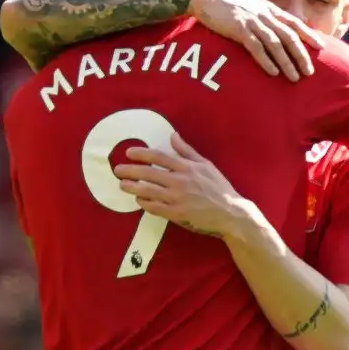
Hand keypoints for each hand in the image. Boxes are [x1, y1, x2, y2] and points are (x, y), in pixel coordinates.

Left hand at [114, 132, 257, 237]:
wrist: (231, 213)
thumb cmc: (219, 188)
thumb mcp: (206, 165)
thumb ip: (187, 151)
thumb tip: (173, 135)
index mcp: (187, 167)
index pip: (159, 157)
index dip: (142, 154)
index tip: (129, 153)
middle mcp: (179, 181)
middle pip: (148, 173)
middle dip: (130, 170)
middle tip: (117, 170)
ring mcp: (177, 199)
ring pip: (148, 191)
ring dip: (132, 187)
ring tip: (122, 185)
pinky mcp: (176, 214)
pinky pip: (154, 208)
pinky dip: (144, 203)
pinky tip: (139, 201)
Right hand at [184, 0, 320, 80]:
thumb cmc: (227, 4)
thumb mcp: (251, 4)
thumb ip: (265, 14)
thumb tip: (279, 26)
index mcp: (268, 8)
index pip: (293, 22)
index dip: (308, 34)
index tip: (321, 46)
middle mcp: (264, 14)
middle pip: (289, 35)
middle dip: (301, 54)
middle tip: (309, 71)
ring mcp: (252, 21)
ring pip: (275, 44)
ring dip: (286, 62)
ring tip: (294, 77)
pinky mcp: (238, 29)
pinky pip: (256, 47)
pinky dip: (266, 60)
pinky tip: (273, 72)